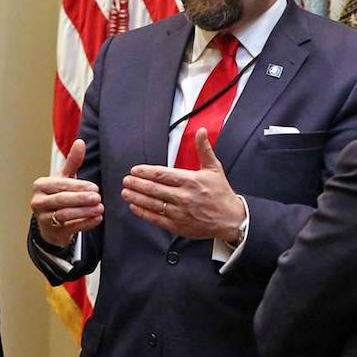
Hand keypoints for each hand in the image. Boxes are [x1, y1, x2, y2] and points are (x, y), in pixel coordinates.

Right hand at [31, 139, 103, 247]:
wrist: (50, 223)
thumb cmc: (58, 196)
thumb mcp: (63, 178)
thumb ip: (72, 162)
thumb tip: (80, 141)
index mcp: (41, 185)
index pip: (61, 185)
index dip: (78, 186)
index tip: (95, 188)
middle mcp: (38, 201)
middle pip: (61, 200)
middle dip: (80, 199)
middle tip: (98, 197)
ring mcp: (43, 217)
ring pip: (64, 215)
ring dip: (83, 212)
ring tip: (100, 209)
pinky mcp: (51, 230)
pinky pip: (70, 228)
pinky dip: (85, 224)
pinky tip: (97, 219)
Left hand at [121, 128, 244, 240]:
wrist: (231, 219)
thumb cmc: (221, 193)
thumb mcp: (214, 169)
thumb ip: (204, 149)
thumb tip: (201, 131)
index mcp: (191, 181)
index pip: (162, 174)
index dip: (146, 172)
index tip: (135, 170)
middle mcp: (184, 196)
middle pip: (154, 189)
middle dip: (137, 184)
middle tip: (126, 180)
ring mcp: (180, 212)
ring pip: (153, 204)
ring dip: (136, 198)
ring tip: (125, 192)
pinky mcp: (178, 225)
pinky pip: (156, 218)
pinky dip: (143, 213)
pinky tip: (134, 207)